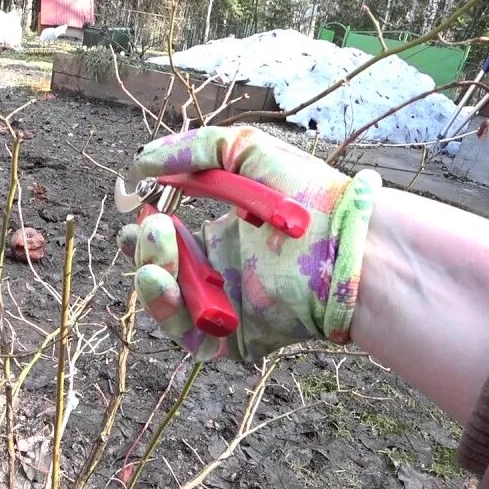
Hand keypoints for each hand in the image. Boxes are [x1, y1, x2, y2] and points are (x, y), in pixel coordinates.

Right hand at [118, 126, 381, 360]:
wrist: (350, 242)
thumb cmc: (309, 195)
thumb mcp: (245, 151)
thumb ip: (191, 150)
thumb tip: (140, 164)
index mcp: (224, 239)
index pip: (171, 242)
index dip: (149, 230)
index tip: (138, 208)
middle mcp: (222, 277)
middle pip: (163, 274)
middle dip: (145, 251)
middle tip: (148, 227)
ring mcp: (228, 310)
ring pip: (168, 305)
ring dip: (150, 274)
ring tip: (156, 242)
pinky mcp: (236, 338)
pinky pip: (189, 335)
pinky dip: (168, 311)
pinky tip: (163, 278)